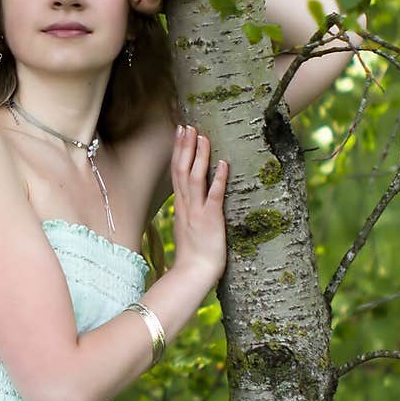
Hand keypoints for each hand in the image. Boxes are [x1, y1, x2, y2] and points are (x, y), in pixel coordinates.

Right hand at [170, 124, 227, 286]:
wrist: (193, 274)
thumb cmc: (194, 257)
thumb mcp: (189, 230)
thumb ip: (189, 214)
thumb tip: (191, 204)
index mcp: (181, 207)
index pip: (176, 174)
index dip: (178, 152)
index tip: (180, 134)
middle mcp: (186, 206)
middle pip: (181, 170)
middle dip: (184, 147)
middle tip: (187, 126)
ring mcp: (197, 212)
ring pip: (194, 178)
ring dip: (199, 156)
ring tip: (202, 136)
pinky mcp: (211, 220)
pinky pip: (214, 195)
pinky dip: (218, 178)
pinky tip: (223, 163)